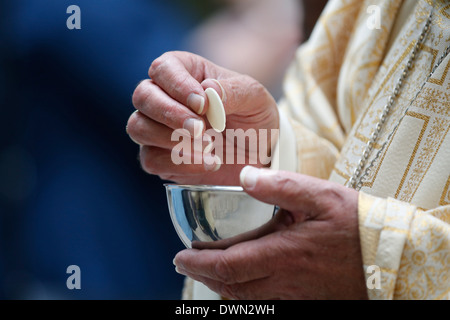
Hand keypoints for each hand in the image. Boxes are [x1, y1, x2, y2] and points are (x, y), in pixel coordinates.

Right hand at [126, 51, 278, 185]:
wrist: (260, 153)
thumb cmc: (254, 116)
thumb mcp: (254, 98)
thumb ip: (233, 91)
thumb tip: (206, 91)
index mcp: (185, 72)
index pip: (163, 68)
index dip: (177, 85)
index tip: (203, 104)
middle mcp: (165, 98)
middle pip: (143, 96)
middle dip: (170, 113)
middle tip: (201, 129)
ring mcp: (158, 129)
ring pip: (138, 127)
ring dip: (170, 138)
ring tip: (208, 145)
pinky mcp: (161, 158)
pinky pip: (151, 159)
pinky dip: (179, 162)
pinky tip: (209, 162)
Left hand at [173, 167, 367, 299]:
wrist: (388, 256)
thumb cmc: (354, 223)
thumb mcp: (320, 195)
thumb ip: (280, 185)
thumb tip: (246, 175)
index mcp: (282, 253)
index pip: (227, 265)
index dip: (198, 263)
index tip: (180, 254)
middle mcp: (283, 281)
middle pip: (230, 287)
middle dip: (202, 275)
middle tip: (186, 261)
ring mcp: (293, 296)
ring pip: (244, 300)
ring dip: (220, 286)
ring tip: (207, 270)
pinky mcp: (304, 302)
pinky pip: (264, 305)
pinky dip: (243, 296)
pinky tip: (241, 284)